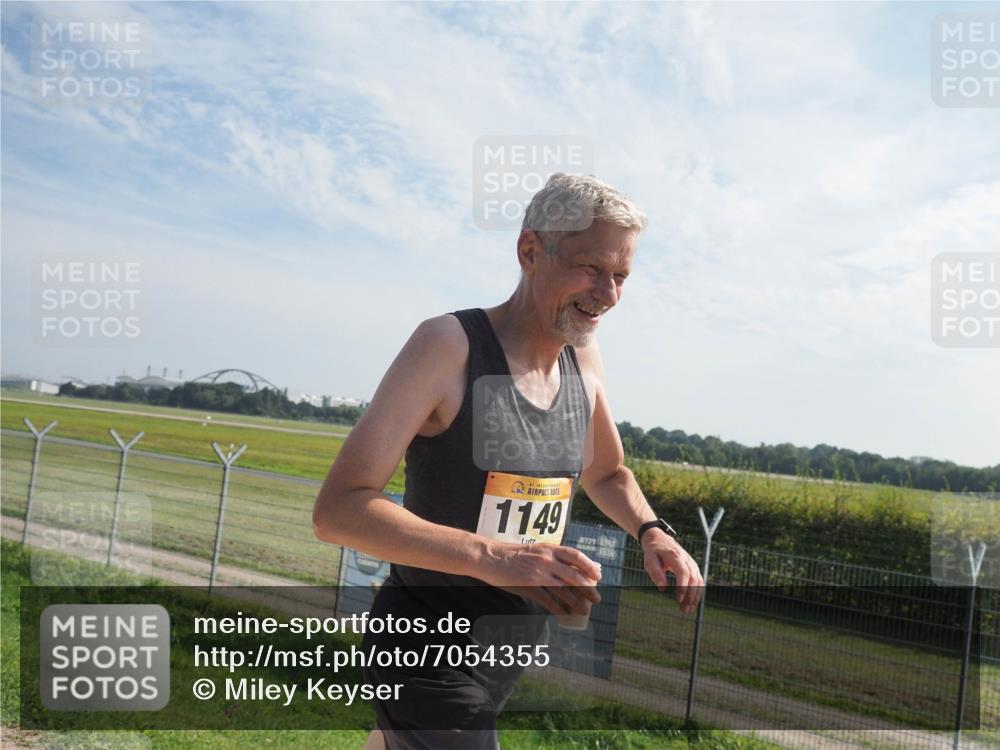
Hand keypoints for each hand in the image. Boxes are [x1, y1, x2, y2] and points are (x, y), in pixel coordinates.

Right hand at [479, 541, 601, 616]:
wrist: (491, 557)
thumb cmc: (514, 554)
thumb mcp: (536, 550)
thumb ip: (553, 557)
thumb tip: (569, 567)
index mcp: (549, 549)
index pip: (576, 556)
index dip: (589, 566)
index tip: (598, 576)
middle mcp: (546, 560)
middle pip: (574, 576)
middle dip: (588, 589)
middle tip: (597, 599)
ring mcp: (538, 573)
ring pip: (564, 590)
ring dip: (577, 602)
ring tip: (584, 611)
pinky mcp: (529, 586)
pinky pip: (548, 600)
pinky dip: (558, 608)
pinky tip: (564, 615)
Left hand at [642, 530, 703, 613]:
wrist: (660, 540)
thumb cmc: (653, 552)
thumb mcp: (649, 560)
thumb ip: (655, 573)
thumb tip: (662, 588)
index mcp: (675, 556)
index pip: (683, 572)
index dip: (683, 586)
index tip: (678, 600)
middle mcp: (687, 559)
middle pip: (693, 579)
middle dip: (690, 596)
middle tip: (684, 610)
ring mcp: (692, 563)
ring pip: (699, 581)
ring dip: (695, 597)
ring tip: (688, 610)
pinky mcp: (694, 568)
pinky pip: (699, 581)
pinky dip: (697, 593)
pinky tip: (691, 603)